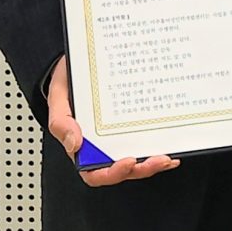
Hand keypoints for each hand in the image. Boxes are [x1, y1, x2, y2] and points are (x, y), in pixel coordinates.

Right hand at [46, 57, 178, 187]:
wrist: (85, 58)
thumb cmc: (70, 78)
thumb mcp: (58, 96)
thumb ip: (61, 121)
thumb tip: (74, 144)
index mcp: (82, 145)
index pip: (94, 172)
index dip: (113, 172)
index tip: (128, 161)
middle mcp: (102, 144)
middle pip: (123, 168)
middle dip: (143, 169)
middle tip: (160, 160)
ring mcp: (120, 134)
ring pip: (138, 157)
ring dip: (154, 162)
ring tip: (168, 158)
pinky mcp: (133, 121)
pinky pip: (146, 138)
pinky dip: (159, 144)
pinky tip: (173, 142)